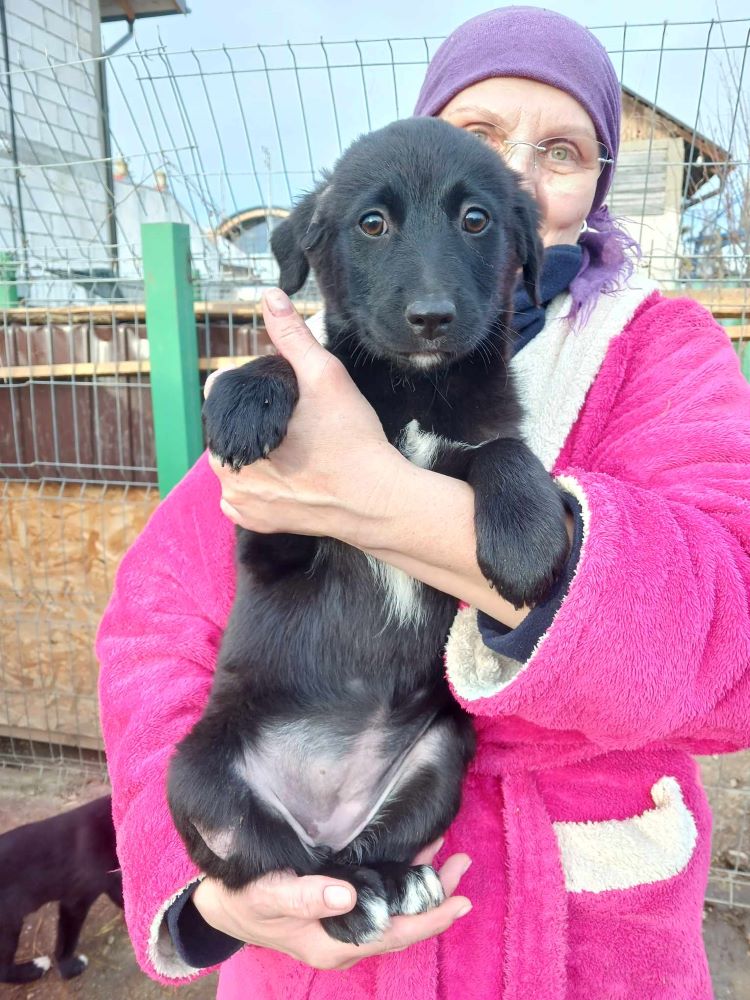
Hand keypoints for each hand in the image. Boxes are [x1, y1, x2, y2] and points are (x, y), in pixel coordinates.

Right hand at [192, 839, 471, 970]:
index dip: (429, 918)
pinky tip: (412, 849)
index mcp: (335, 943)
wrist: (223, 903)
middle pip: (402, 919)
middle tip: (463, 863)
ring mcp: (345, 920)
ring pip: (393, 904)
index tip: (460, 901)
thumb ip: (306, 897)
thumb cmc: (245, 899)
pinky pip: (379, 890)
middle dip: (434, 894)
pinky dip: (398, 870)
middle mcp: (347, 936)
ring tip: (448, 852)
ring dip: (420, 879)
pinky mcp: (340, 903)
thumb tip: (348, 896)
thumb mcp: (269, 895)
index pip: (394, 934)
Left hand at [207, 289, 407, 543]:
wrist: (377, 502)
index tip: (286, 392)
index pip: (222, 392)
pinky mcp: (258, 522)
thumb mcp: (324, 377)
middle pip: (228, 426)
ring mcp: (240, 501)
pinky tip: (288, 473)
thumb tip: (269, 296)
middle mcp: (226, 471)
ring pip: (238, 458)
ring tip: (297, 444)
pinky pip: (246, 494)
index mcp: (231, 433)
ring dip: (256, 448)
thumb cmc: (352, 440)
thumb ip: (292, 337)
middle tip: (299, 420)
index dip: (254, 384)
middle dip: (254, 417)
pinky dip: (261, 482)